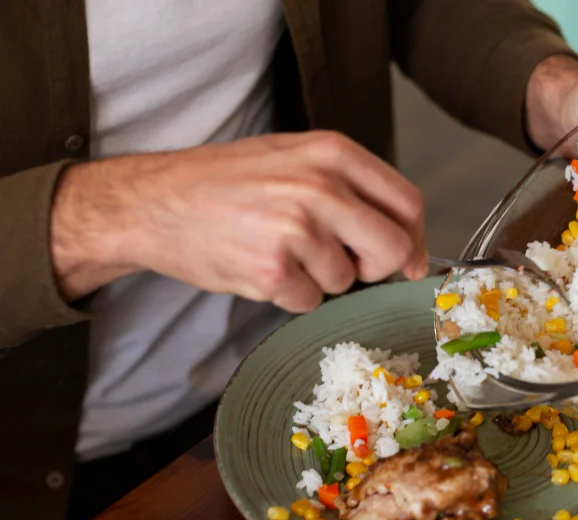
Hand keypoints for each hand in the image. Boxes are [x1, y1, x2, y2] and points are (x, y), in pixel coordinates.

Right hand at [51, 132, 427, 312]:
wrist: (153, 202)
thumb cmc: (226, 182)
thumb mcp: (293, 157)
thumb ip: (350, 187)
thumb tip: (406, 239)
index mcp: (332, 153)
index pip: (407, 203)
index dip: (416, 239)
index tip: (412, 260)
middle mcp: (320, 187)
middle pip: (392, 249)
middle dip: (376, 267)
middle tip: (346, 264)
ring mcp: (297, 229)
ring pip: (347, 280)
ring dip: (320, 278)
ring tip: (278, 250)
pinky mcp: (273, 270)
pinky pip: (310, 302)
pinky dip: (290, 295)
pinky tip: (260, 267)